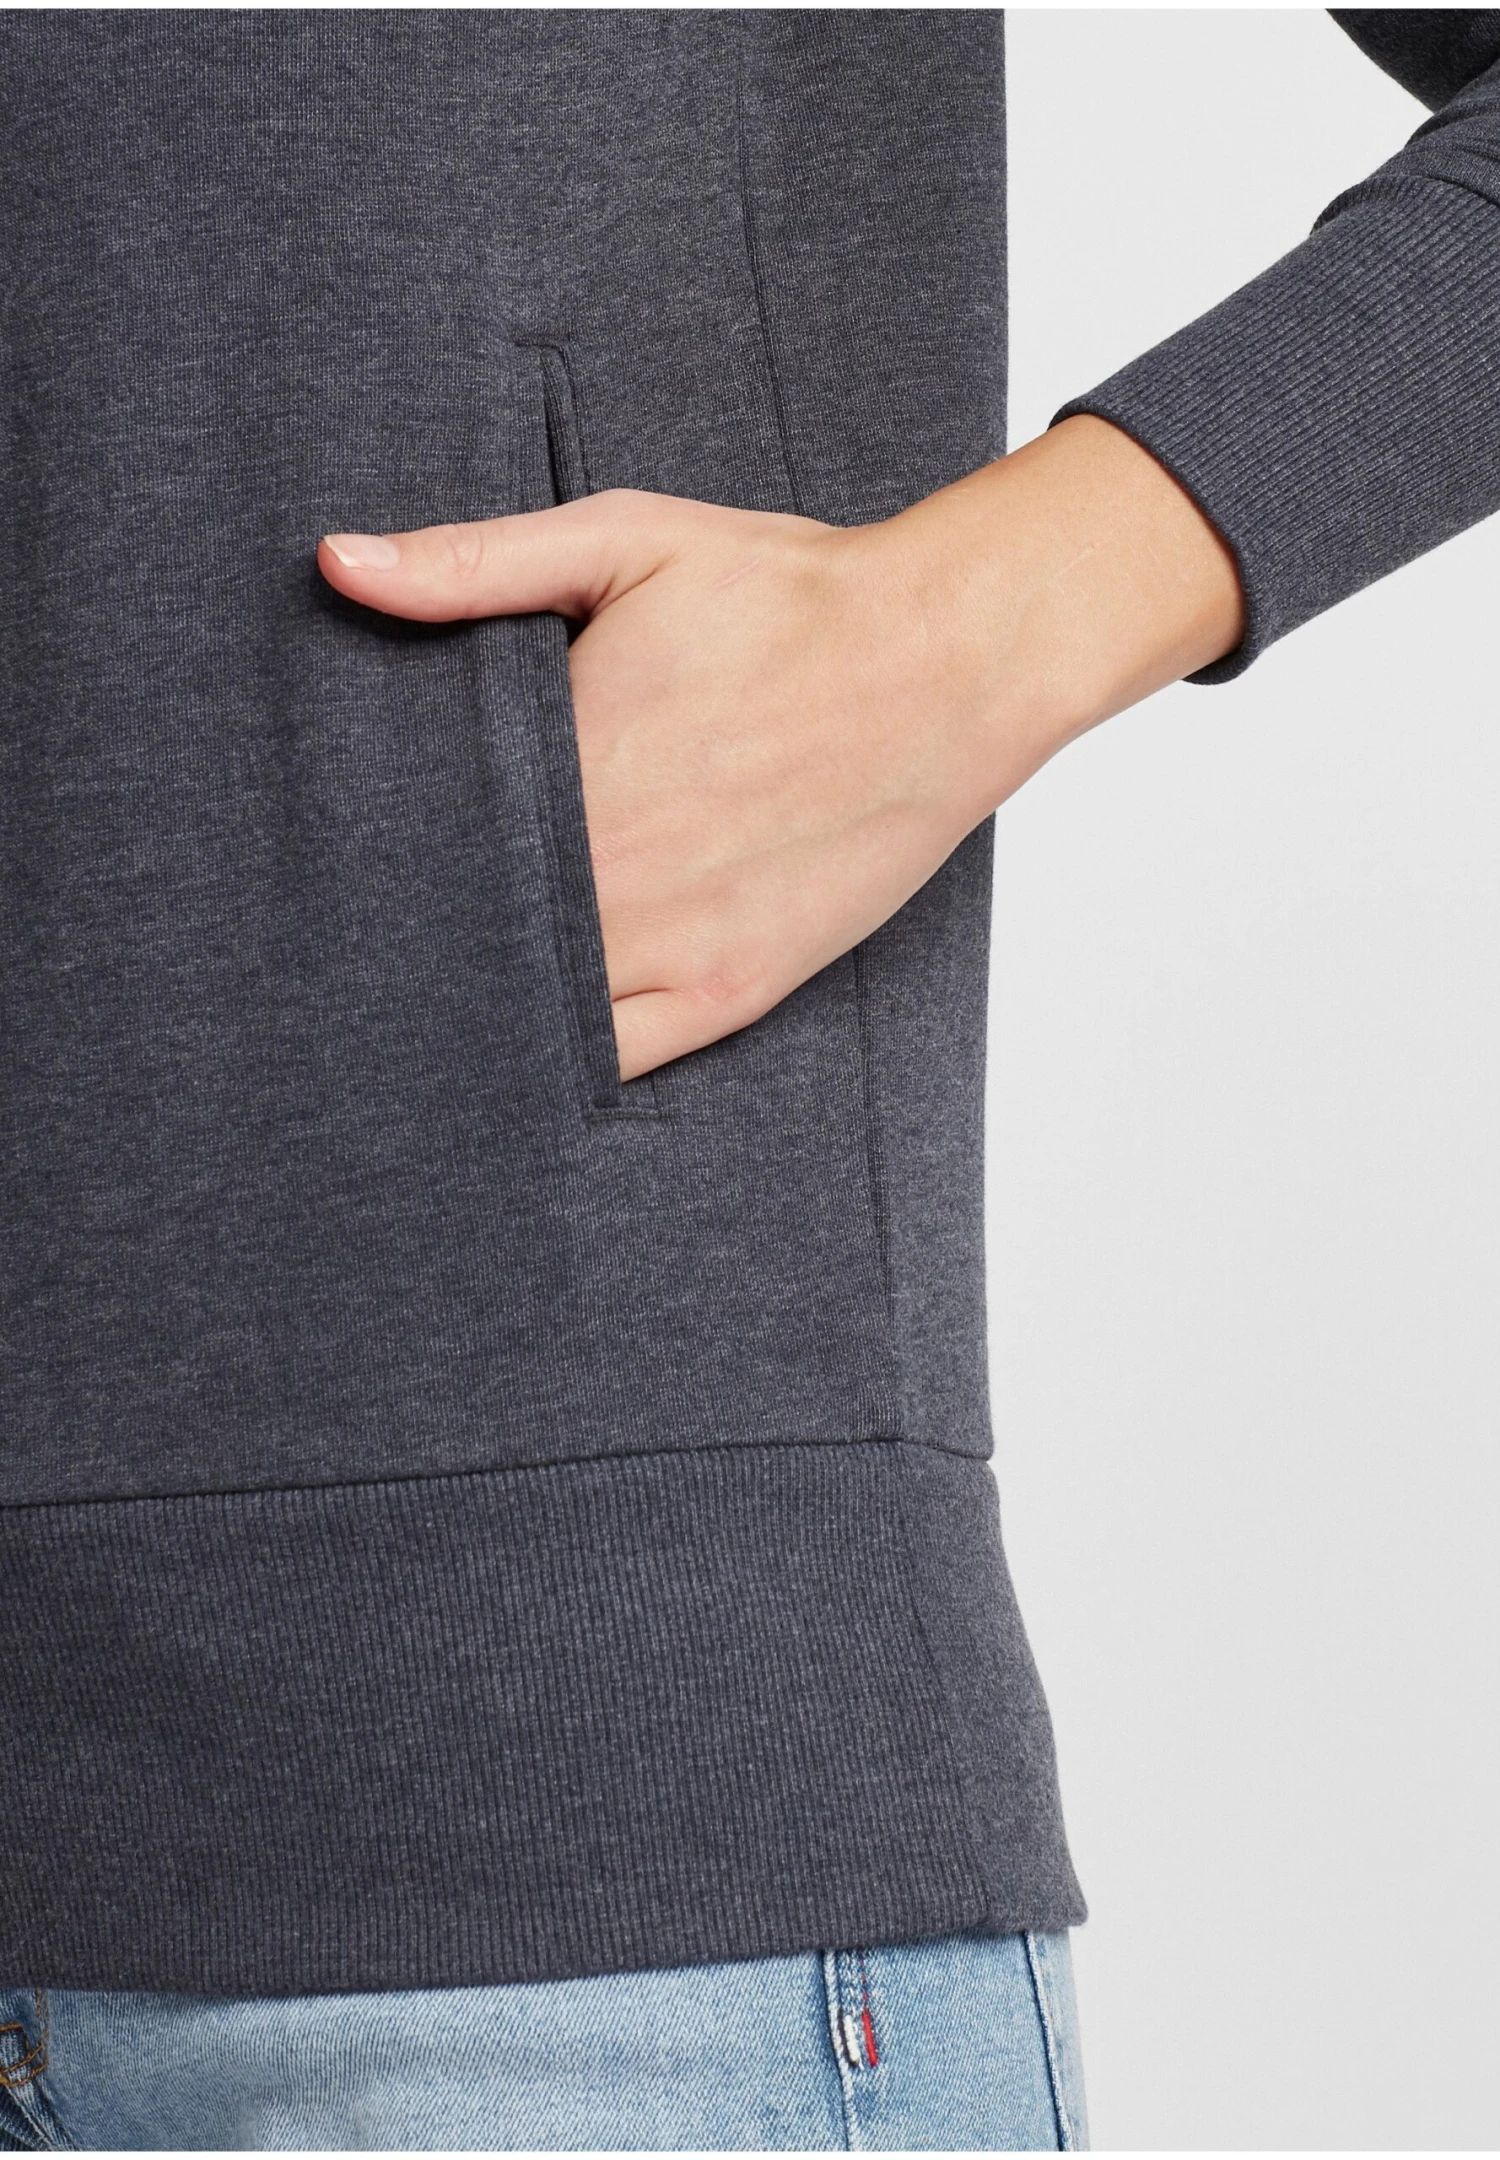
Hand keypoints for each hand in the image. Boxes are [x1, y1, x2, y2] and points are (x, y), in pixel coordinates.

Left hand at [318, 416, 1242, 1079]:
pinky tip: (511, 1053)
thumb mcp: (625, 541)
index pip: (417, 844)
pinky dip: (558, 1058)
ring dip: (474, 1002)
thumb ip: (472, 563)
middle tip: (349, 948)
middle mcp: (607, 871)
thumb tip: (337, 564)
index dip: (370, 860)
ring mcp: (671, 943)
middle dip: (409, 937)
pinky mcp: (731, 988)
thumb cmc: (792, 595)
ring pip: (527, 1008)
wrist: (950, 657)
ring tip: (416, 1002)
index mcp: (565, 765)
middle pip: (462, 935)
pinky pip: (614, 1057)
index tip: (339, 862)